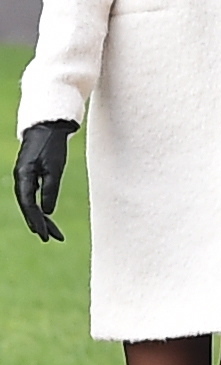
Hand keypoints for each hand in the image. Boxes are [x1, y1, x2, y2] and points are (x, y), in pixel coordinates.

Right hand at [13, 121, 73, 242]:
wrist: (48, 126)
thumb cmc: (52, 145)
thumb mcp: (55, 168)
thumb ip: (50, 190)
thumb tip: (47, 212)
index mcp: (24, 177)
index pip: (29, 205)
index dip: (37, 222)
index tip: (45, 235)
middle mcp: (21, 178)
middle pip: (28, 207)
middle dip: (39, 223)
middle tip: (52, 238)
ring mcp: (24, 176)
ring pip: (29, 202)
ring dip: (39, 217)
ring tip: (50, 232)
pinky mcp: (29, 173)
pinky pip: (31, 195)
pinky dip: (38, 206)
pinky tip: (45, 215)